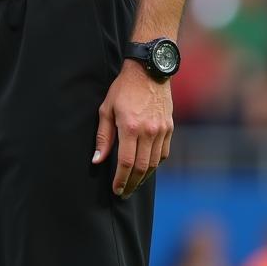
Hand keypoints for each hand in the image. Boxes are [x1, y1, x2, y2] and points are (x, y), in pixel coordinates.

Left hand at [93, 59, 173, 197]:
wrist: (148, 72)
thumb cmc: (122, 89)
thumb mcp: (106, 109)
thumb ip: (103, 136)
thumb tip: (97, 159)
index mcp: (130, 127)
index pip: (126, 162)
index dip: (121, 179)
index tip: (116, 189)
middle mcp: (149, 132)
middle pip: (142, 167)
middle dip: (132, 183)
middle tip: (124, 193)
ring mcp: (162, 131)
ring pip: (154, 163)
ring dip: (144, 177)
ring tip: (133, 184)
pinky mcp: (169, 129)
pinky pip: (163, 154)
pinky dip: (154, 164)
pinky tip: (146, 169)